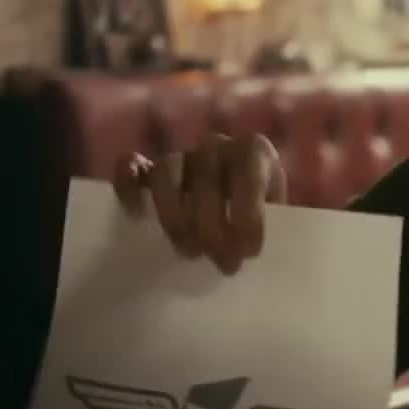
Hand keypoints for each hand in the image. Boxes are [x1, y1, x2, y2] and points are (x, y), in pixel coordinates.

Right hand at [112, 133, 286, 273]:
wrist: (245, 201)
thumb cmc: (265, 213)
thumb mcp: (280, 215)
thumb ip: (272, 226)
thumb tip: (252, 254)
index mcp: (253, 151)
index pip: (248, 176)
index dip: (248, 215)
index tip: (249, 252)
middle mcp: (216, 145)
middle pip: (205, 181)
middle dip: (213, 229)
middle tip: (222, 264)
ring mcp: (182, 154)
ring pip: (166, 174)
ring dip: (175, 217)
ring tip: (189, 252)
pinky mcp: (151, 166)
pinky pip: (131, 166)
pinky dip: (129, 189)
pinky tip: (137, 217)